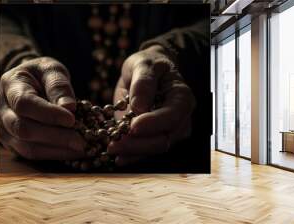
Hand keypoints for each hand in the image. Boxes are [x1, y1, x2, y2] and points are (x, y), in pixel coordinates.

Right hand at [0, 57, 85, 159]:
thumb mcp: (51, 69)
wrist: (29, 83)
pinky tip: (72, 152)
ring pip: (26, 146)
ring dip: (56, 149)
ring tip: (81, 148)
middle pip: (23, 129)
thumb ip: (58, 85)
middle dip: (55, 136)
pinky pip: (31, 154)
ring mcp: (3, 128)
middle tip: (81, 139)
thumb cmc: (41, 75)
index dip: (48, 114)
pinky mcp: (11, 143)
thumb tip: (69, 107)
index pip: (24, 103)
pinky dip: (54, 154)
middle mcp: (0, 109)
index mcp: (9, 85)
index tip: (71, 119)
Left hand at [108, 45, 195, 165]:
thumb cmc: (148, 65)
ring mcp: (171, 131)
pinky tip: (118, 157)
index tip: (133, 126)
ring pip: (156, 148)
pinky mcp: (158, 138)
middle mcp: (181, 117)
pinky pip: (147, 151)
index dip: (154, 123)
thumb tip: (139, 106)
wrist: (147, 72)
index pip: (172, 115)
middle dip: (139, 144)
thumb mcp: (143, 64)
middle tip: (114, 144)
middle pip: (165, 138)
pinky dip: (132, 156)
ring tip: (112, 149)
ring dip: (133, 152)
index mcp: (181, 96)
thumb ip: (143, 82)